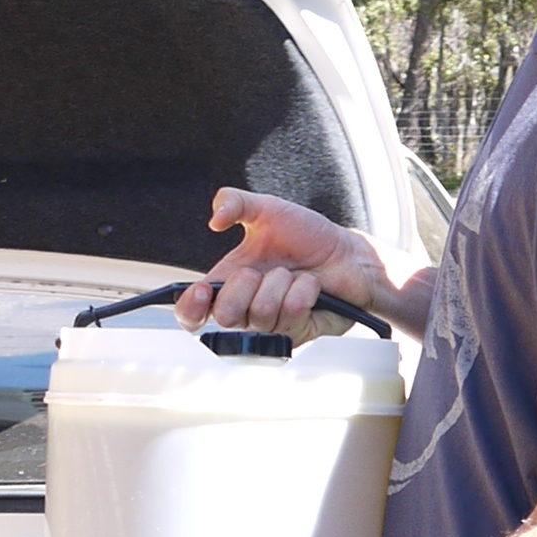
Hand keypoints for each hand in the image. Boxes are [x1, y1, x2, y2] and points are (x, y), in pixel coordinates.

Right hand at [174, 188, 374, 334]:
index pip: (192, 314)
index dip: (189, 309)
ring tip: (292, 273)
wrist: (347, 253)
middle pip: (225, 317)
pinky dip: (304, 290)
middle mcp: (245, 311)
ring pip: (261, 314)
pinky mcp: (297, 334)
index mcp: (227, 286)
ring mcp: (271, 326)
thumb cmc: (306, 236)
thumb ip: (234, 202)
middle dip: (244, 285)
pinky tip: (311, 286)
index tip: (202, 290)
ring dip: (281, 283)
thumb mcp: (266, 209)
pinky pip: (291, 314)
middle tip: (261, 269)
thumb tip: (214, 219)